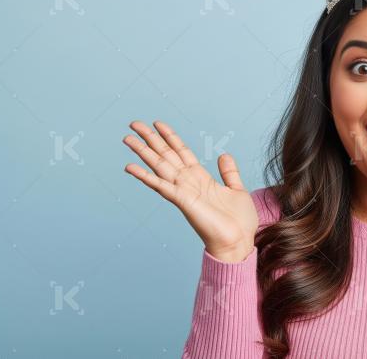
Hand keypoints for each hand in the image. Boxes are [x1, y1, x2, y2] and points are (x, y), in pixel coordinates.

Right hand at [123, 120, 257, 261]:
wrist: (239, 243)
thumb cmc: (239, 221)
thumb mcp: (237, 190)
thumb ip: (229, 172)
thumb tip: (223, 154)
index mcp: (201, 178)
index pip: (182, 152)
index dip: (170, 137)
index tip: (158, 123)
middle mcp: (189, 183)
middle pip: (166, 155)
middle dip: (150, 139)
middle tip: (134, 123)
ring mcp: (184, 192)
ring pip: (159, 166)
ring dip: (143, 152)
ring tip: (127, 138)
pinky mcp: (183, 202)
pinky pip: (161, 186)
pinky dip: (145, 177)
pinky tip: (130, 167)